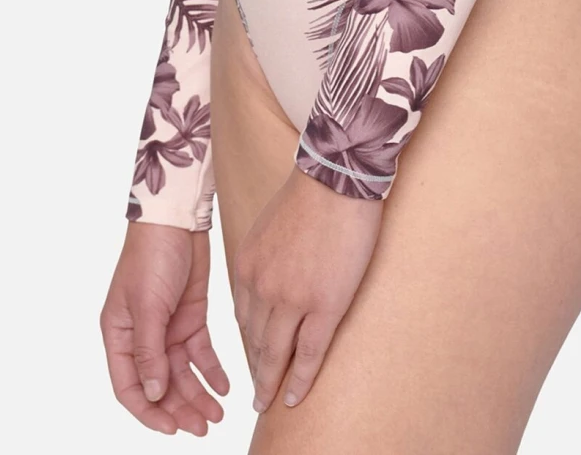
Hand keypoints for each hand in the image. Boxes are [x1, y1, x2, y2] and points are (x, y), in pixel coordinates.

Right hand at [101, 220, 230, 434]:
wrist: (177, 217)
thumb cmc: (152, 254)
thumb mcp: (148, 304)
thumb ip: (150, 352)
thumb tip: (154, 394)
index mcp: (119, 335)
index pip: (129, 387)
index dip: (148, 412)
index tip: (171, 429)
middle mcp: (142, 337)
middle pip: (160, 385)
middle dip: (180, 408)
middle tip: (203, 427)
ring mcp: (167, 329)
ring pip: (182, 374)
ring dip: (198, 395)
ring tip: (218, 414)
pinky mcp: (191, 317)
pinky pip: (201, 354)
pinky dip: (212, 371)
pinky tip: (225, 386)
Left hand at [234, 165, 383, 413]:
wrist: (336, 179)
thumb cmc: (311, 194)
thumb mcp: (269, 226)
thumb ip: (265, 256)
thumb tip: (272, 273)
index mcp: (247, 266)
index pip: (243, 316)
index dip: (249, 341)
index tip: (254, 357)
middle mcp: (262, 287)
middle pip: (255, 340)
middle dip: (256, 369)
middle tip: (257, 393)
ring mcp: (292, 299)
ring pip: (277, 353)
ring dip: (272, 382)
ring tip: (271, 401)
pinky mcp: (324, 305)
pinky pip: (308, 353)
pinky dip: (300, 380)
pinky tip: (295, 397)